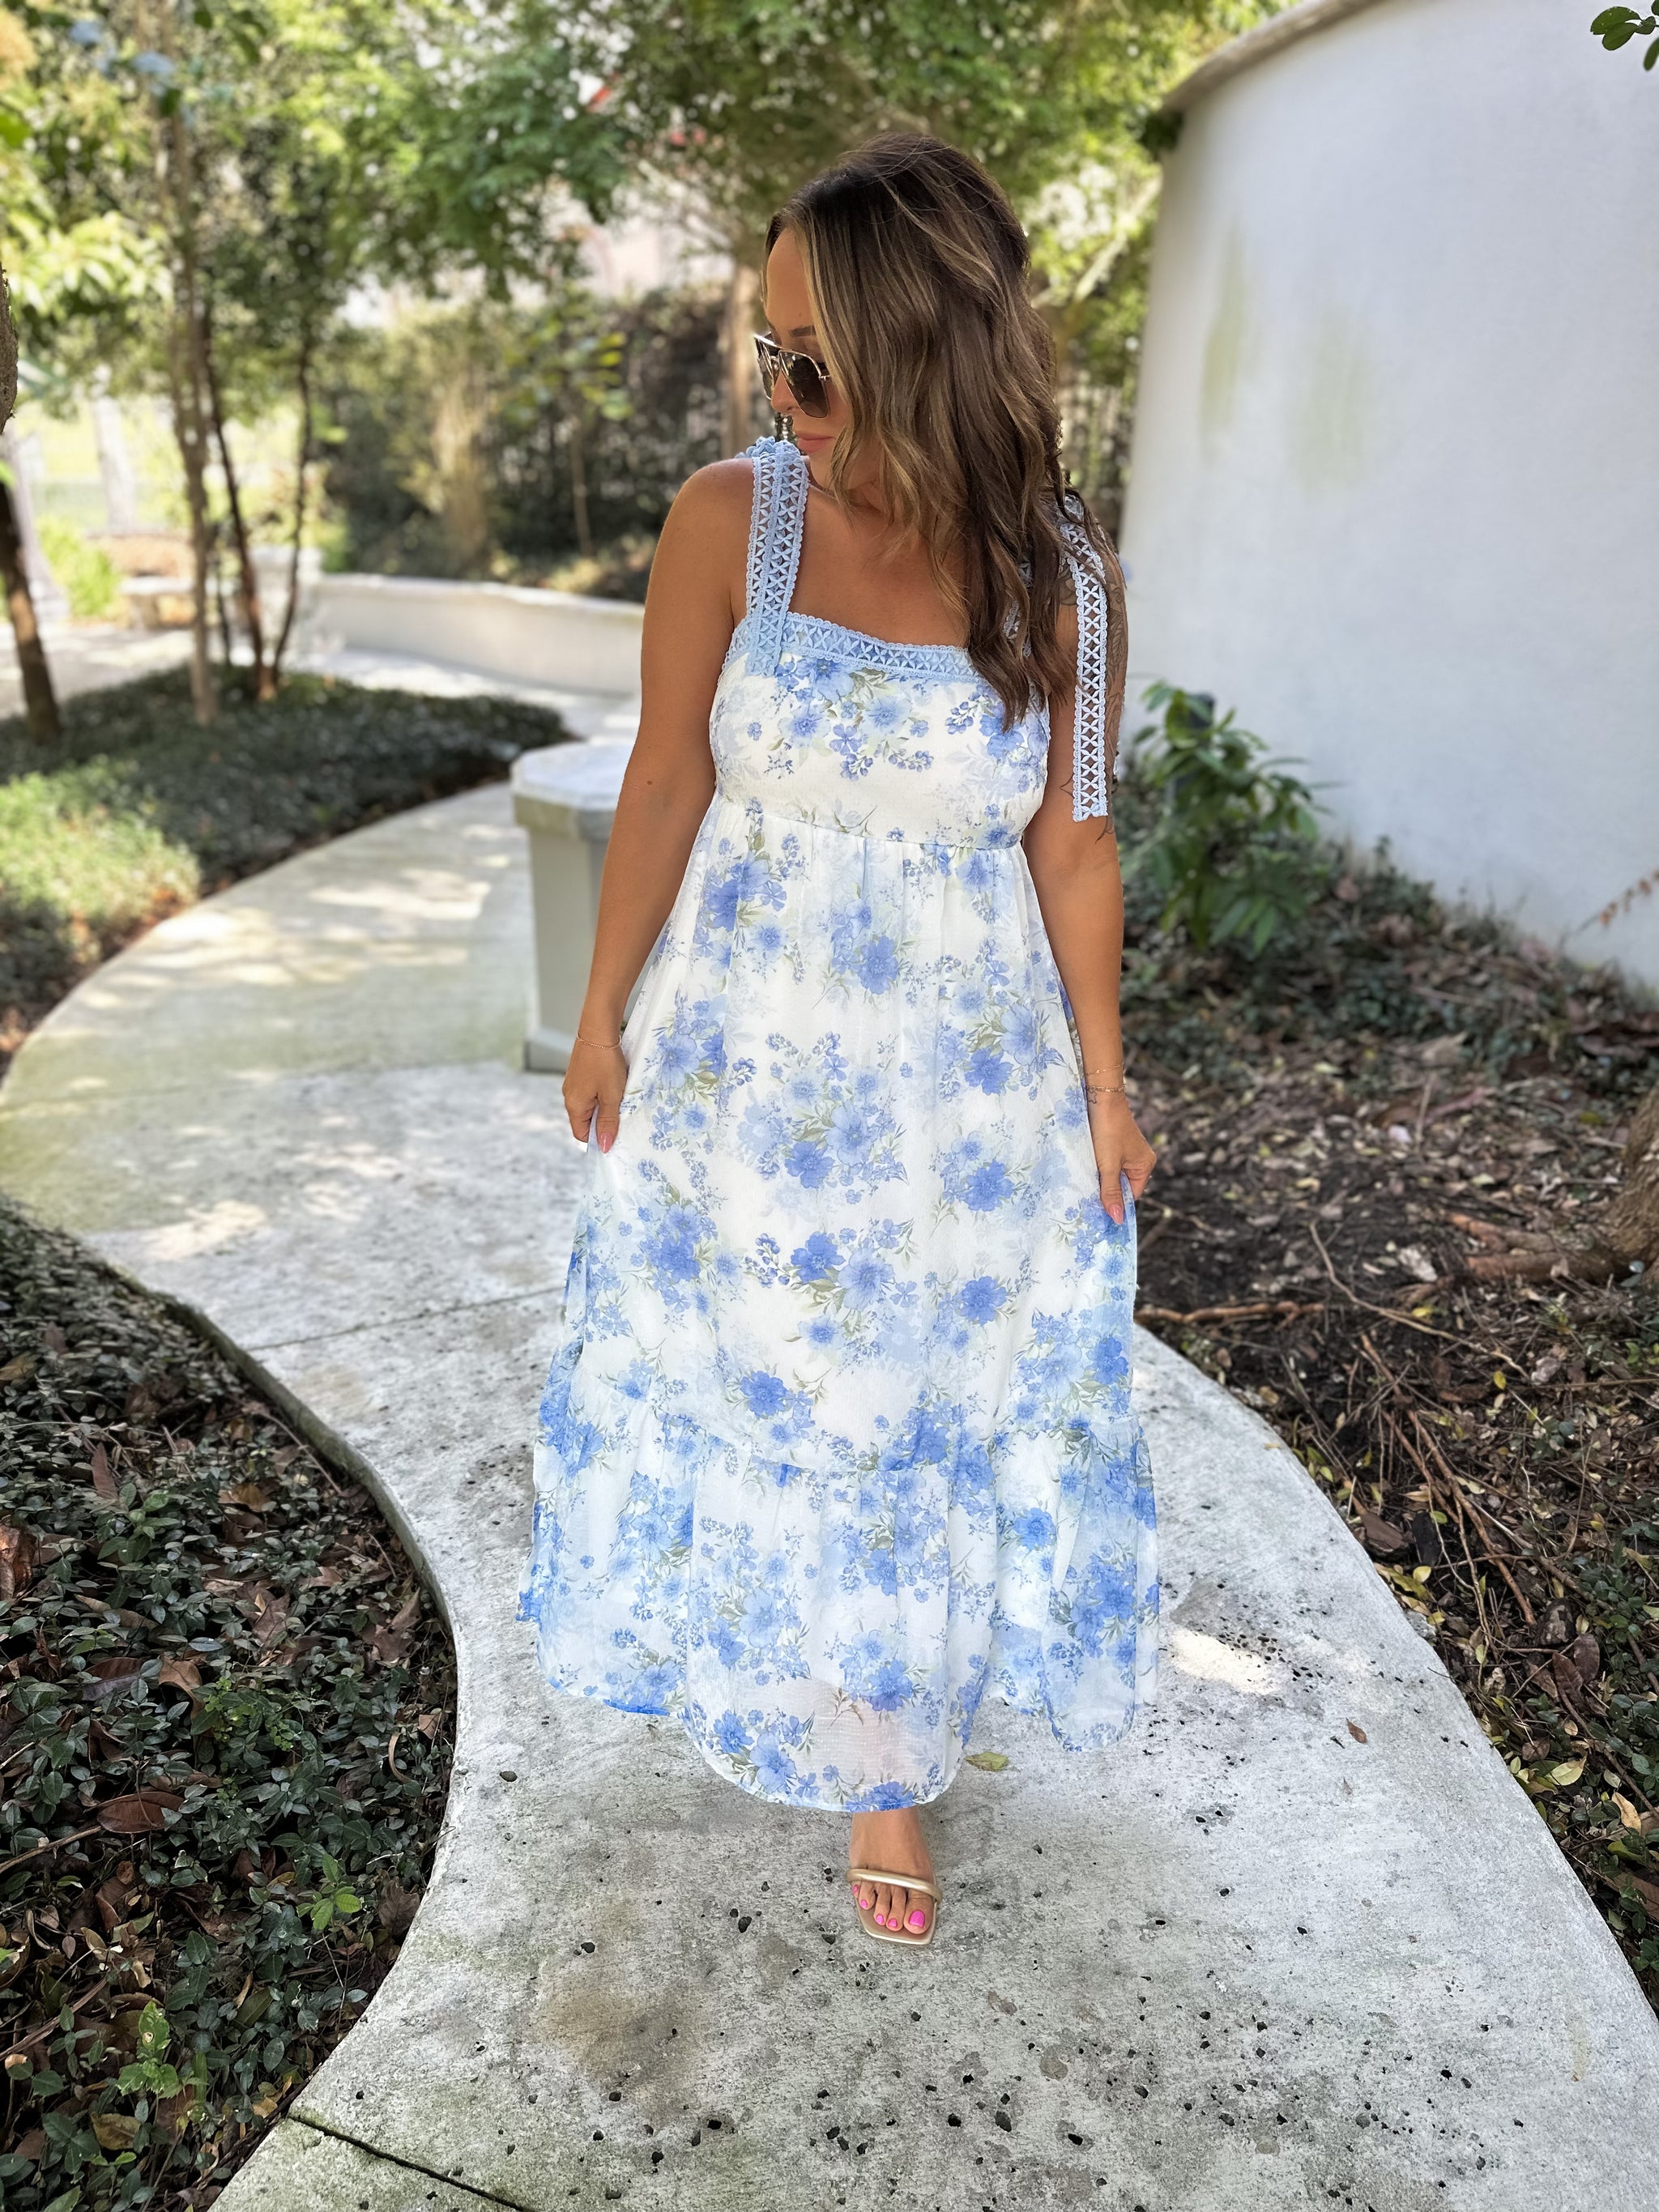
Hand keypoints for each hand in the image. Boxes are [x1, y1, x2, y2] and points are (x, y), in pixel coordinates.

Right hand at [563, 1032, 627, 1152]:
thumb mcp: (611, 1096)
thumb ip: (607, 1121)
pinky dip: (603, 1095)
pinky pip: (591, 1093)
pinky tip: (615, 1087)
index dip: (597, 1139)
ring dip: (605, 1107)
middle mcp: (569, 1096)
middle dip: (603, 1123)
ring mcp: (574, 1085)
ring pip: (590, 1106)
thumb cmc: (605, 1064)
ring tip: (620, 1100)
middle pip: (585, 1121)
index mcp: (573, 1105)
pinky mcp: (580, 1074)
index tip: (615, 1138)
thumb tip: (604, 1146)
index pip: (582, 1134)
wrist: (598, 1031)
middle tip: (622, 1118)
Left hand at [1086, 1090, 1155, 1225]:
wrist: (1100, 1098)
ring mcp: (1127, 1151)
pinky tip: (1085, 1167)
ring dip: (1099, 1178)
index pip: (1130, 1195)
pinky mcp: (1115, 1144)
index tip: (1098, 1213)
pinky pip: (1107, 1163)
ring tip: (1085, 1182)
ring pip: (1112, 1174)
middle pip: (1121, 1185)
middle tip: (1087, 1199)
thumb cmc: (1107, 1131)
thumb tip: (1118, 1219)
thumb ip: (1111, 1192)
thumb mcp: (1108, 1166)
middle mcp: (1139, 1160)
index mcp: (1145, 1166)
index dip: (1115, 1203)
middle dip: (1106, 1191)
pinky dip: (1097, 1167)